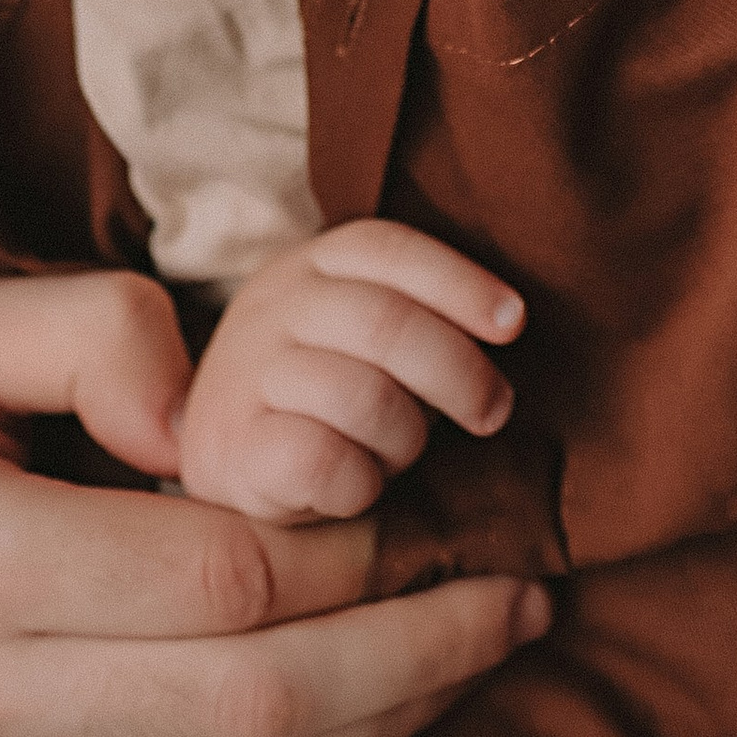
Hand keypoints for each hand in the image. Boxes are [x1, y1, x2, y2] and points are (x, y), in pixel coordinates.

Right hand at [176, 220, 523, 520]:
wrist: (222, 463)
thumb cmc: (324, 397)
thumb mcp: (361, 336)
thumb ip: (416, 319)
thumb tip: (508, 323)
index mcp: (311, 265)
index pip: (390, 250)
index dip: (461, 283)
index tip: (513, 323)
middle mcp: (273, 307)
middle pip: (387, 321)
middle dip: (458, 372)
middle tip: (491, 412)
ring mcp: (246, 375)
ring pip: (363, 396)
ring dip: (405, 438)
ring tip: (398, 454)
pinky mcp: (231, 448)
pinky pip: (324, 460)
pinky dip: (362, 483)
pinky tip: (358, 487)